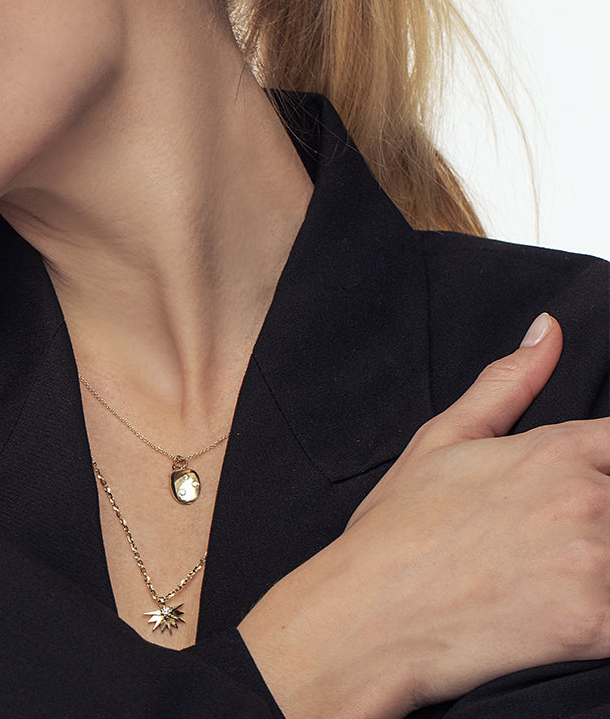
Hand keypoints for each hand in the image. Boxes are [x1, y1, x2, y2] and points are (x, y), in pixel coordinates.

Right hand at [240, 314, 609, 718]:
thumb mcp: (442, 440)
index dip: (608, 464)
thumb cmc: (399, 528)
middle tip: (558, 541)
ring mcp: (596, 563)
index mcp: (556, 451)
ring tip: (555, 571)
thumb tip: (549, 329)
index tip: (585, 489)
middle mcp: (587, 498)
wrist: (370, 612)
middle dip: (604, 518)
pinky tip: (570, 616)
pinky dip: (604, 616)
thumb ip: (507, 384)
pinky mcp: (598, 627)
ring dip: (605, 566)